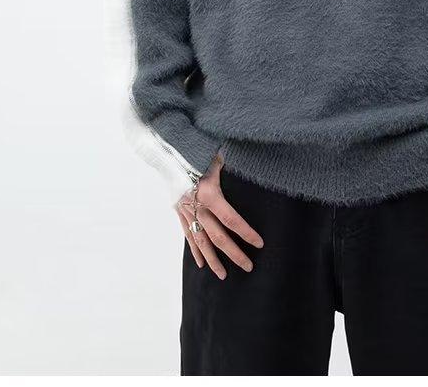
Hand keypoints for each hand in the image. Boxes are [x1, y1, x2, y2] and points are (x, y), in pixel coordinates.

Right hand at [175, 153, 264, 279]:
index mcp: (209, 193)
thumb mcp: (218, 157)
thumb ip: (233, 168)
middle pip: (217, 236)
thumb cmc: (198, 152)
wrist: (169, 153)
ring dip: (213, 260)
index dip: (246, 232)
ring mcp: (186, 211)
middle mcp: (197, 206)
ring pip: (201, 241)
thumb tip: (254, 169)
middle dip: (234, 253)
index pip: (231, 219)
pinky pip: (188, 235)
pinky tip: (202, 264)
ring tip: (223, 275)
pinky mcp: (179, 212)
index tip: (259, 243)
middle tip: (248, 267)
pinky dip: (195, 250)